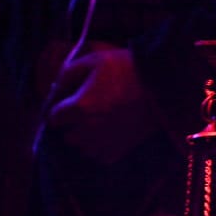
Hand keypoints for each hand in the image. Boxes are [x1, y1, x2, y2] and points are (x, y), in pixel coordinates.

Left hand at [44, 40, 164, 164]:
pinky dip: (100, 147)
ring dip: (85, 136)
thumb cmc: (126, 68)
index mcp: (79, 107)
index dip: (59, 107)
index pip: (53, 117)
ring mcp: (104, 143)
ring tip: (99, 120)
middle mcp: (88, 130)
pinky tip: (109, 131)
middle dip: (73, 123)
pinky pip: (98, 156)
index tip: (69, 101)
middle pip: (66, 134)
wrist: (163, 84)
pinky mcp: (119, 151)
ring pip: (81, 147)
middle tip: (88, 108)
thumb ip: (67, 73)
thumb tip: (55, 89)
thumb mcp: (93, 60)